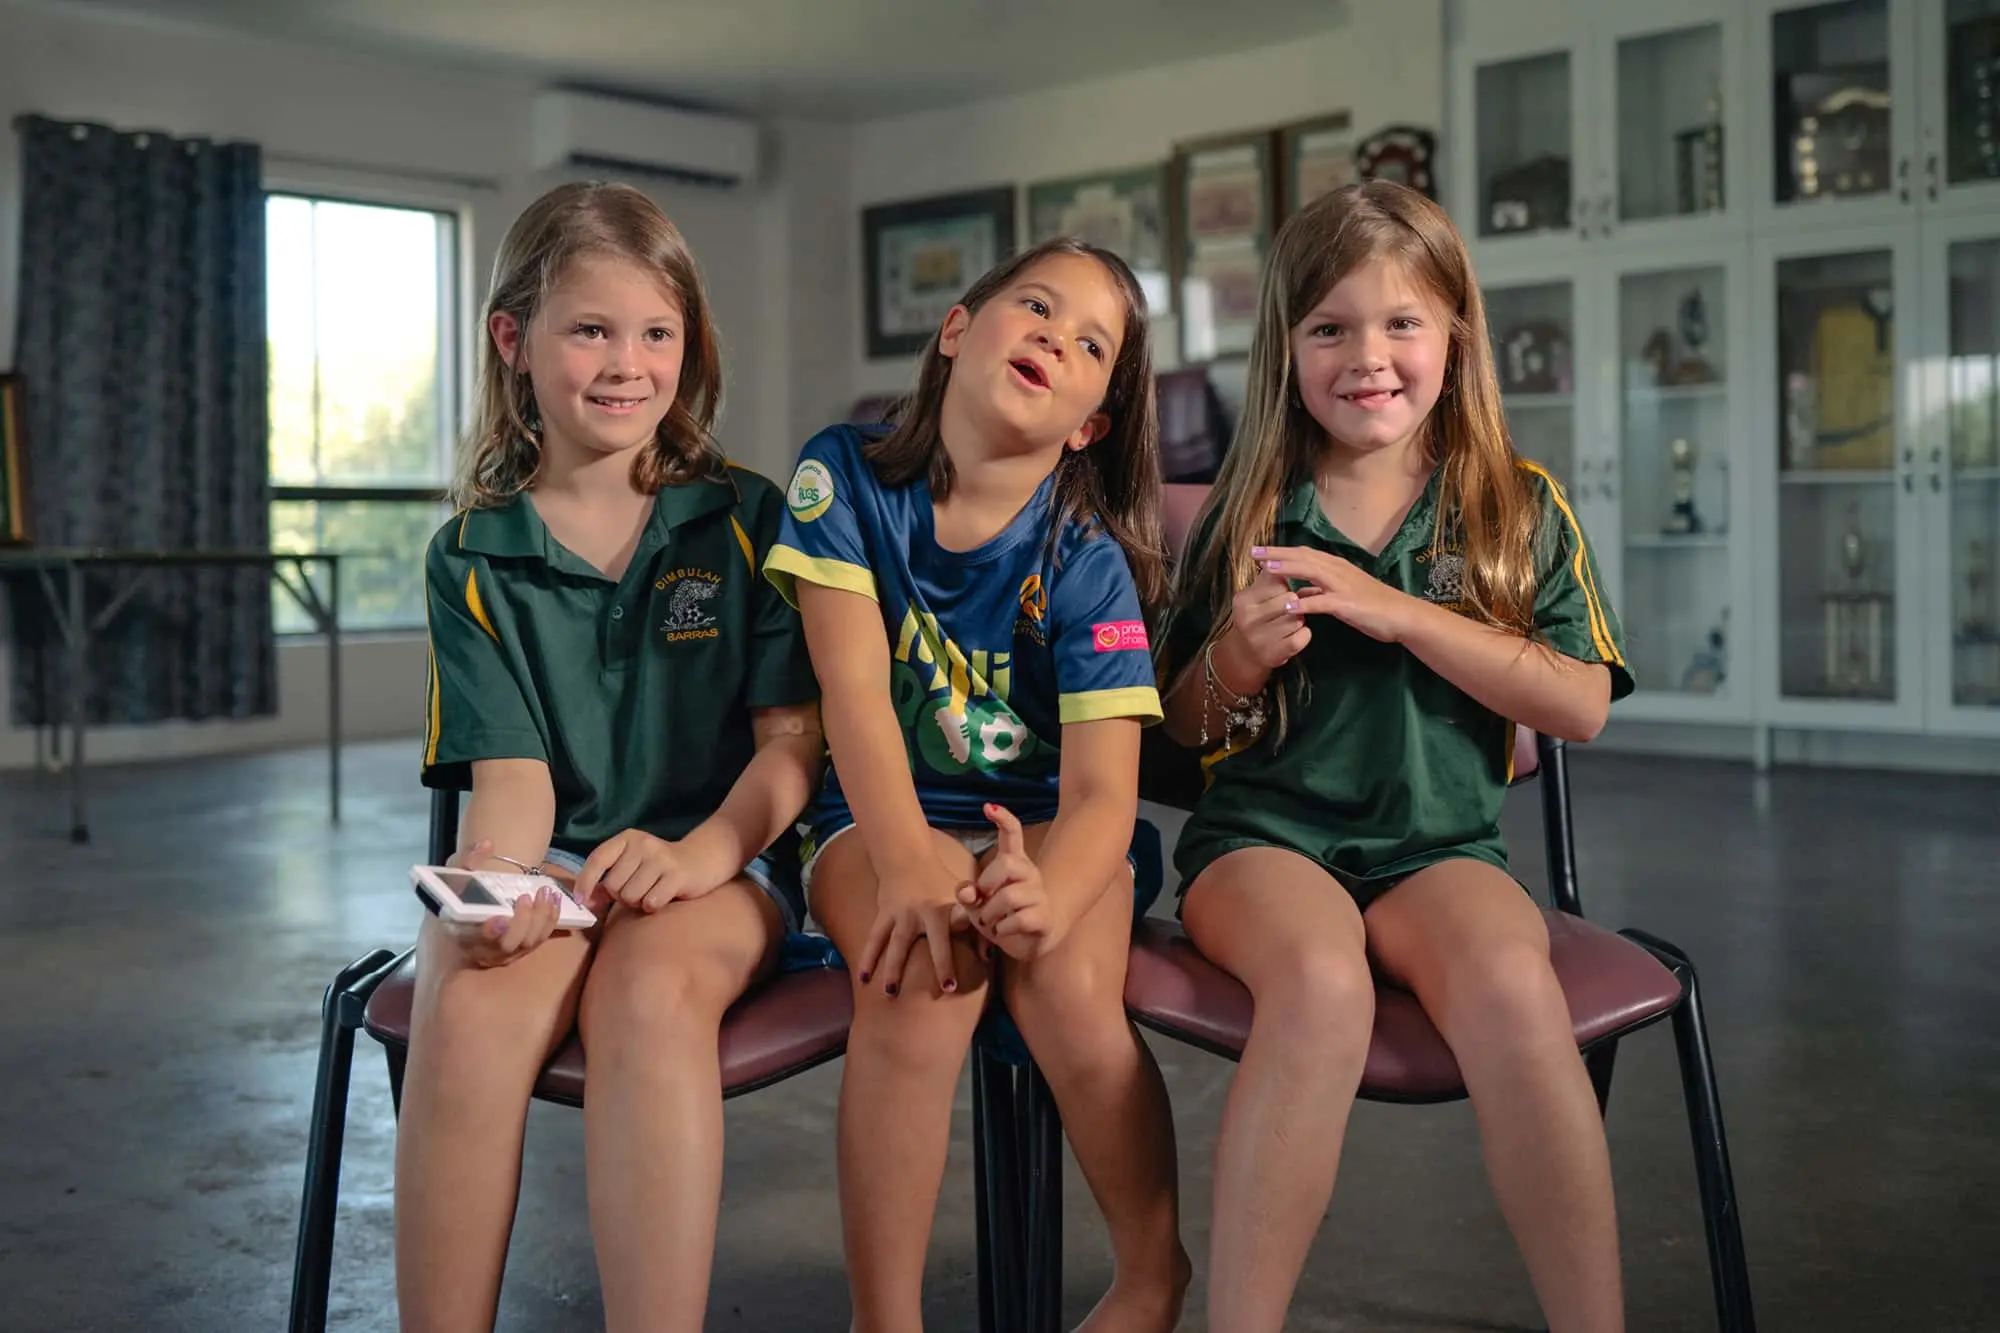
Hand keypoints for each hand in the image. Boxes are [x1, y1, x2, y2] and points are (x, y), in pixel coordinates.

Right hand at [443, 838, 563, 967]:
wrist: (471, 908)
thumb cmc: (462, 891)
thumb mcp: (457, 872)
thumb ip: (469, 860)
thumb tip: (486, 845)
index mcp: (463, 933)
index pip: (476, 938)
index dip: (491, 932)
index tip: (501, 919)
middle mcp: (485, 948)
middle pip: (509, 945)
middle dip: (522, 922)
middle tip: (526, 897)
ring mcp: (508, 951)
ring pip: (529, 943)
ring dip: (541, 918)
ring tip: (545, 893)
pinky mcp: (525, 946)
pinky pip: (542, 937)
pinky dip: (551, 919)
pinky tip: (555, 899)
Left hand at [573, 828, 731, 914]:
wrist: (703, 859)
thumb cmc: (660, 866)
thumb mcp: (633, 864)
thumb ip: (608, 879)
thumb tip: (586, 901)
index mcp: (627, 838)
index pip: (597, 859)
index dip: (585, 882)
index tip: (582, 902)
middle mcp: (643, 844)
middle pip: (613, 885)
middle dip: (621, 896)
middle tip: (638, 890)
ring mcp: (661, 859)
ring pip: (630, 896)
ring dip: (638, 902)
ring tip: (651, 892)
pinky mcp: (677, 875)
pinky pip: (651, 902)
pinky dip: (653, 906)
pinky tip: (663, 896)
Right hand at [858, 853, 973, 997]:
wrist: (907, 859)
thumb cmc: (939, 883)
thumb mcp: (961, 896)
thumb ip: (975, 924)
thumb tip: (987, 956)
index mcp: (944, 907)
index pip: (954, 933)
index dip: (958, 953)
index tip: (959, 978)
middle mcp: (924, 911)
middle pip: (932, 941)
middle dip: (939, 963)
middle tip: (943, 989)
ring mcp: (902, 913)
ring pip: (896, 944)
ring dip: (892, 968)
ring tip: (889, 993)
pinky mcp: (884, 913)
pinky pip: (875, 938)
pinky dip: (868, 957)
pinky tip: (862, 978)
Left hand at [957, 804, 1058, 961]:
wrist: (1031, 941)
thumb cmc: (1002, 916)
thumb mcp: (978, 905)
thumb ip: (968, 895)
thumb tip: (967, 891)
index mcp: (1014, 863)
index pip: (1013, 834)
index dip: (1003, 819)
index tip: (988, 807)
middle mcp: (1029, 874)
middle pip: (1008, 863)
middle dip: (987, 881)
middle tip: (981, 899)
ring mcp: (1039, 895)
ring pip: (1009, 896)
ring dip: (991, 914)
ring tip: (990, 923)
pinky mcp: (1044, 917)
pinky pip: (1019, 919)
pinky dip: (1002, 930)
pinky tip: (1002, 932)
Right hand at [1226, 568, 1311, 674]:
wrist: (1245, 654)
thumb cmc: (1256, 617)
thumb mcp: (1255, 596)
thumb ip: (1267, 577)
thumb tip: (1276, 555)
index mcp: (1243, 600)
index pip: (1276, 581)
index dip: (1285, 585)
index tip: (1281, 592)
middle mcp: (1248, 619)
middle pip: (1289, 600)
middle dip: (1296, 602)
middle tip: (1288, 609)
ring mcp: (1260, 638)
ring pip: (1298, 618)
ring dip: (1300, 618)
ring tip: (1290, 622)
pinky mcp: (1276, 653)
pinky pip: (1303, 636)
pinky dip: (1305, 634)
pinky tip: (1296, 634)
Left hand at [1253, 544, 1418, 643]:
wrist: (1402, 615)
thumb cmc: (1373, 605)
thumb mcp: (1341, 595)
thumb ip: (1319, 592)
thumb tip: (1298, 592)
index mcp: (1335, 567)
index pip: (1303, 554)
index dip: (1281, 551)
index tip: (1259, 551)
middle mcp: (1337, 571)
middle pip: (1303, 557)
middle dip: (1277, 554)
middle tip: (1253, 552)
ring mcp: (1343, 586)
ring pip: (1311, 572)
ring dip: (1287, 569)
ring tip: (1266, 569)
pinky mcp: (1348, 604)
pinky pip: (1323, 602)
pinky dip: (1305, 602)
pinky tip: (1289, 604)